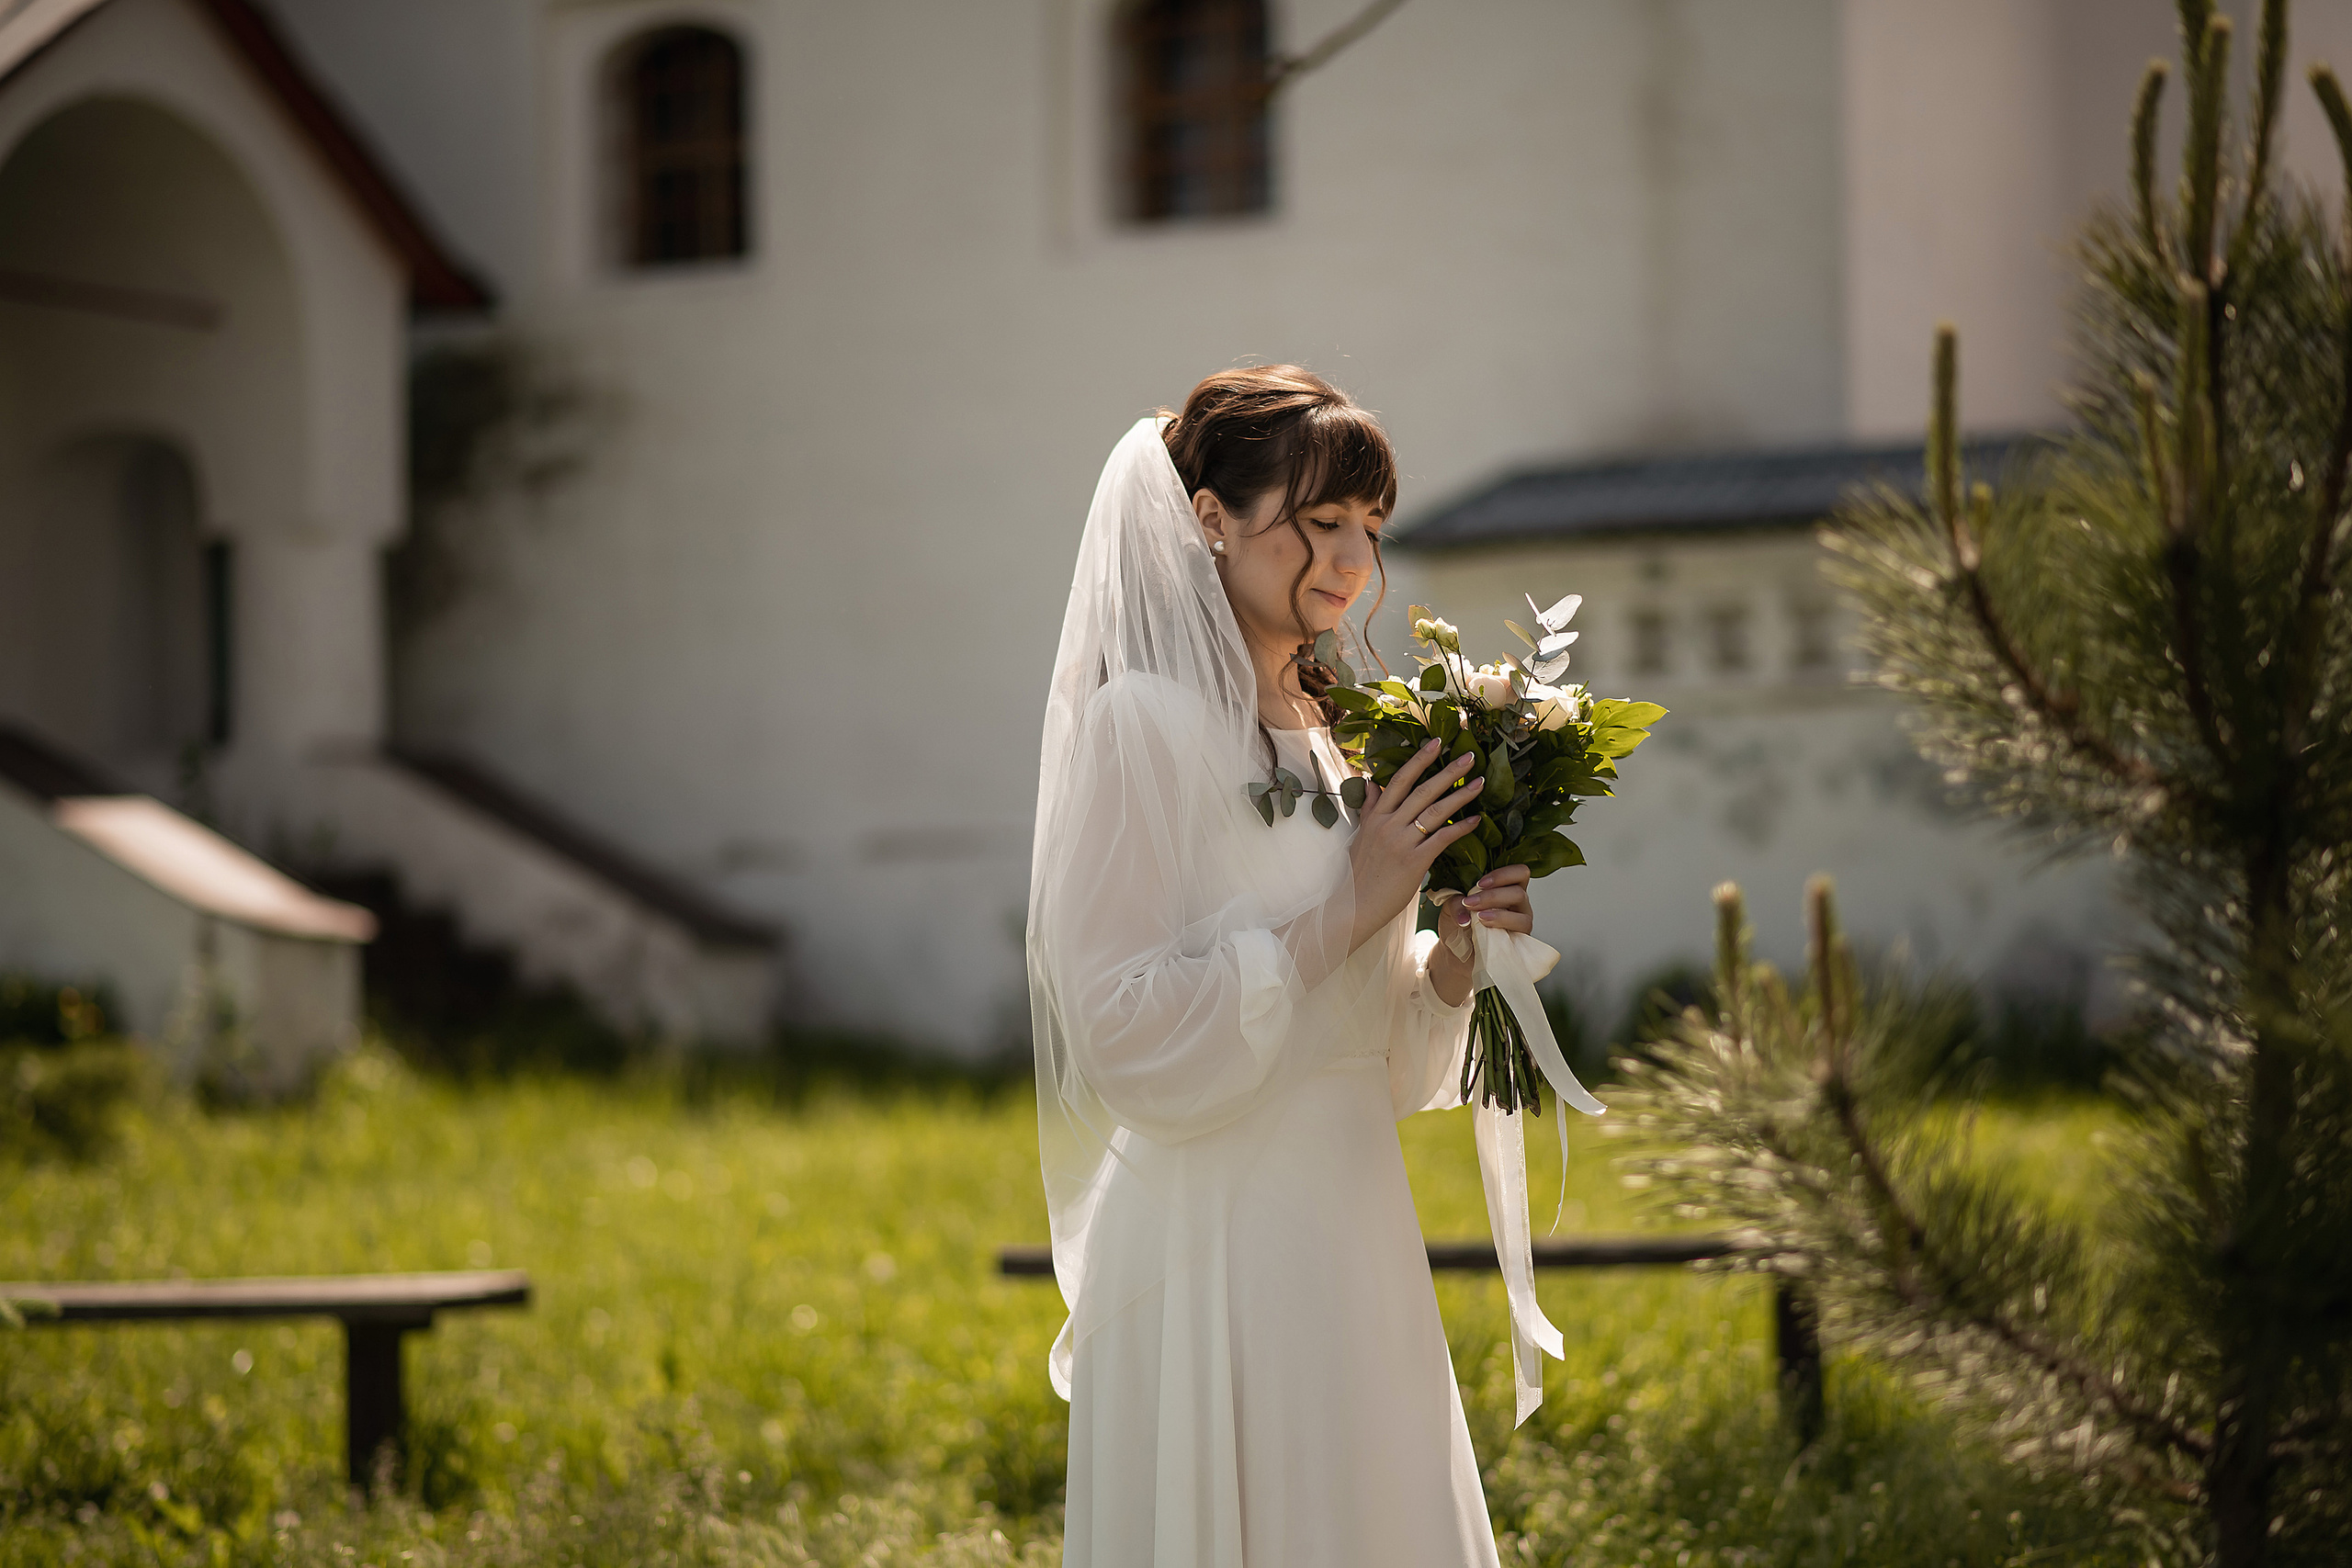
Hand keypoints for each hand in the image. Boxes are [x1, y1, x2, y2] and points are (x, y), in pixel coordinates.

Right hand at [1346, 739, 1485, 953]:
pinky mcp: (1414, 862)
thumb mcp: (1361, 836)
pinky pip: (1442, 839)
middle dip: (1448, 771)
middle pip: (1423, 791)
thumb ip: (1369, 809)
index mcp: (1376, 817)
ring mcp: (1401, 842)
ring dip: (1460, 796)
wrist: (1356, 905)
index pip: (1400, 780)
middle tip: (1470, 757)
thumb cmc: (1360, 873)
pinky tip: (1476, 820)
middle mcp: (1388, 825)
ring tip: (1479, 783)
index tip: (1437, 743)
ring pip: (1435, 812)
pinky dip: (1460, 828)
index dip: (1420, 759)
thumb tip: (1371, 784)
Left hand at [1427, 864, 1532, 1005]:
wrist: (1456, 953)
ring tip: (1478, 917)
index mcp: (1506, 888)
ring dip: (1498, 914)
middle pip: (1519, 892)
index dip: (1503, 874)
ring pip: (1522, 914)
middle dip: (1493, 896)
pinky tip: (1485, 927)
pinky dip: (1502, 928)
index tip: (1480, 883)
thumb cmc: (1458, 925)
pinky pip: (1520, 932)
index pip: (1519, 873)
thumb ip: (1457, 901)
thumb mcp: (1451, 907)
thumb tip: (1465, 912)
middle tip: (1471, 903)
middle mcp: (1518, 903)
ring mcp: (1521, 922)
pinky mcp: (1521, 940)